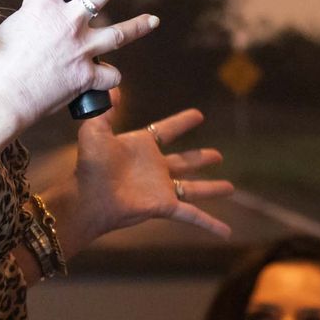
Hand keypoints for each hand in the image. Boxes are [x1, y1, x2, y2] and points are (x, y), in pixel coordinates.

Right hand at [0, 0, 158, 140]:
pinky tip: (110, 76)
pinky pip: (110, 75)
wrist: (1, 99)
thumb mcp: (9, 29)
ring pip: (121, 32)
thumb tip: (35, 6)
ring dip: (139, 25)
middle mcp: (68, 23)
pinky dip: (109, 76)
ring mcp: (82, 49)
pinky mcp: (87, 76)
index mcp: (43, 6)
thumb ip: (29, 16)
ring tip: (151, 20)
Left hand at [51, 108, 232, 256]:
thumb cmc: (90, 165)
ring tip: (230, 187)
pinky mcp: (165, 206)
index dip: (182, 123)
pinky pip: (193, 216)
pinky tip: (226, 232)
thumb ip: (106, 110)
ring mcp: (161, 189)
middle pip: (184, 162)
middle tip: (218, 155)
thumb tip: (113, 88)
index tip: (198, 115)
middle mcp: (154, 168)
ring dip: (211, 188)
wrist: (88, 197)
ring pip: (193, 188)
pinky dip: (210, 224)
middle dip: (200, 158)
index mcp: (141, 148)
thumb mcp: (95, 130)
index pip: (166, 131)